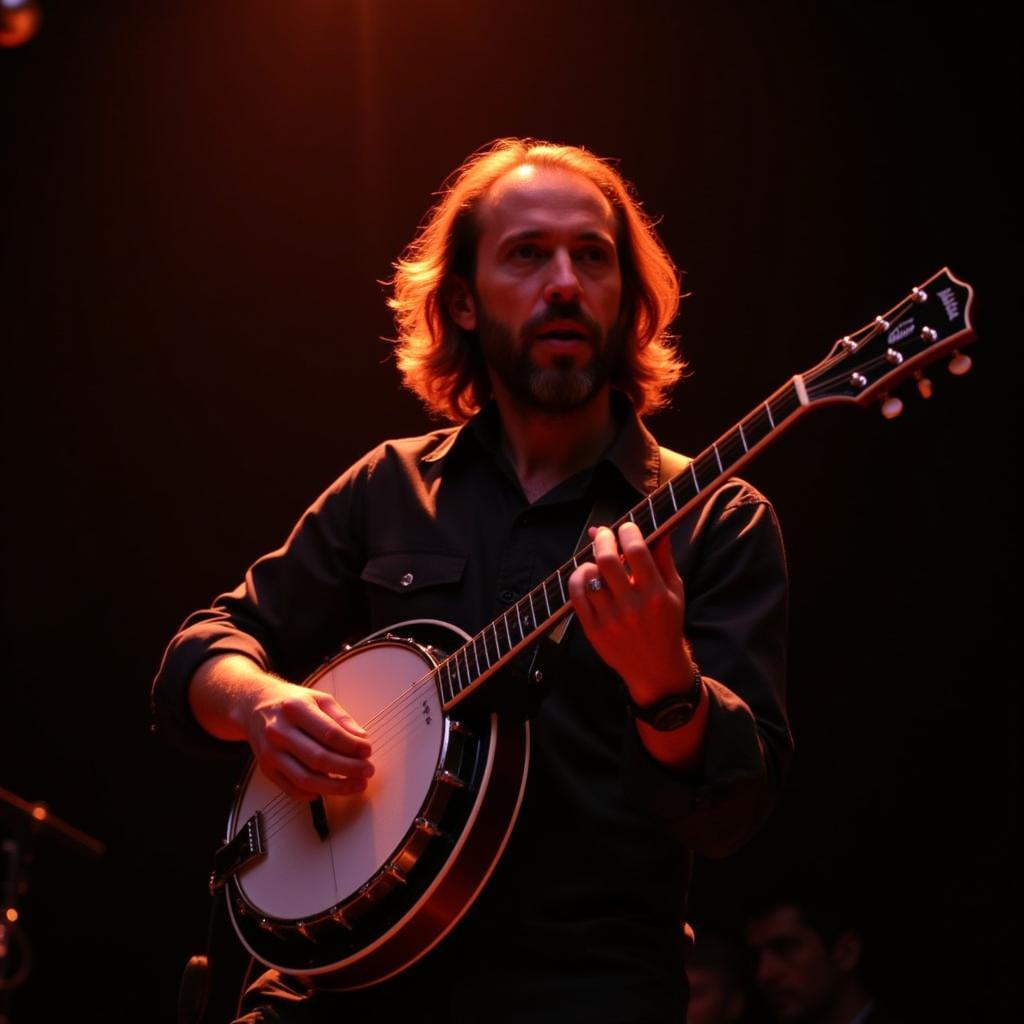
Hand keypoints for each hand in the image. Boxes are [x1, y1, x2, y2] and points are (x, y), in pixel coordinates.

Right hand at [244, 677, 373, 800]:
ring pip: (306, 779)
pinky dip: (313, 793)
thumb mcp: (319, 699)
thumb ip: (341, 718)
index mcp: (295, 709)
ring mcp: (270, 753)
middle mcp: (279, 732)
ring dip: (335, 787)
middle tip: (367, 771)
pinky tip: (329, 789)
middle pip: (318, 759)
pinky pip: (292, 789)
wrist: (254, 705)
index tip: (367, 751)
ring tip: (356, 784)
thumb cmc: (291, 702)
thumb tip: (361, 738)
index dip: (352, 746)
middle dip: (348, 769)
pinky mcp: (266, 769)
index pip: (329, 734)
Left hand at [568, 522, 694, 704]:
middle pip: (607, 560)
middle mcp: (632, 607)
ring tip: (596, 560)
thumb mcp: (674, 592)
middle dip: (603, 539)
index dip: (628, 532)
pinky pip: (576, 597)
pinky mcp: (593, 631)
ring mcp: (611, 620)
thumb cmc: (667, 625)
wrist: (656, 668)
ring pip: (589, 577)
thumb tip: (659, 529)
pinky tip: (586, 575)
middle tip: (603, 533)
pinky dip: (578, 579)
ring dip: (590, 561)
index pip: (637, 551)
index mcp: (656, 595)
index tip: (626, 527)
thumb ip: (665, 559)